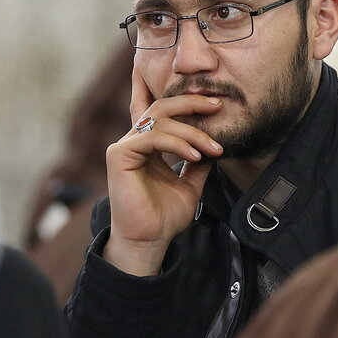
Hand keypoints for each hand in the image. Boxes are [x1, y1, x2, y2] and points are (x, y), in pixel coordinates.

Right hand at [102, 62, 223, 275]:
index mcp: (148, 144)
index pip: (160, 110)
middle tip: (217, 106)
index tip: (214, 100)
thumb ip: (198, 162)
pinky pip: (153, 137)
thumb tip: (215, 142)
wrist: (150, 241)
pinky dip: (177, 143)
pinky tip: (195, 156)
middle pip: (162, 106)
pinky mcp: (120, 155)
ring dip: (192, 131)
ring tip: (213, 148)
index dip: (179, 96)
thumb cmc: (165, 217)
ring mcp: (125, 146)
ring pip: (161, 119)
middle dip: (191, 102)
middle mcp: (134, 141)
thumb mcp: (190, 184)